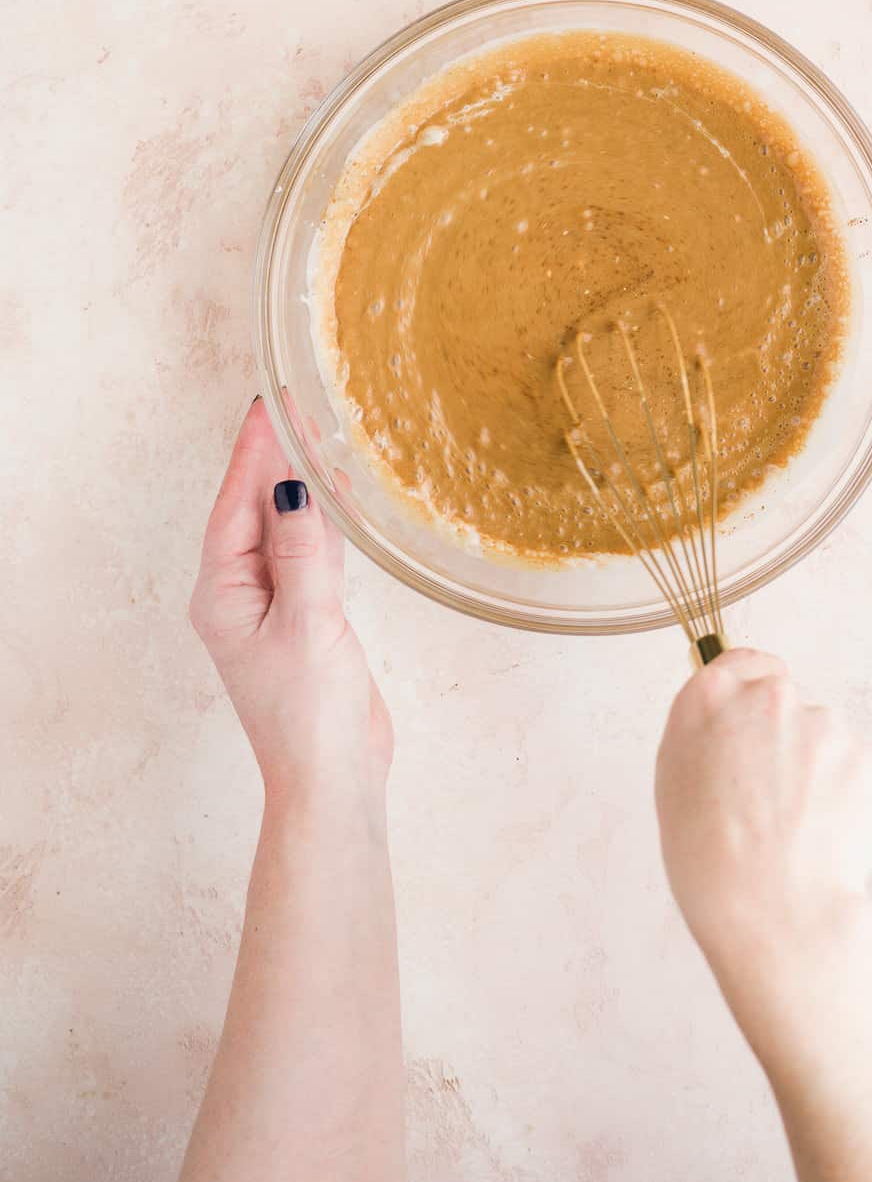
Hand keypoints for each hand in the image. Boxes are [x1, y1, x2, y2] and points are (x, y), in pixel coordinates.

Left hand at [189, 399, 392, 813]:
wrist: (334, 778)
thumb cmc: (309, 715)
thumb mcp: (306, 625)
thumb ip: (303, 554)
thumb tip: (293, 489)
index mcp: (223, 594)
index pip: (235, 505)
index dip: (253, 453)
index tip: (269, 405)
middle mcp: (241, 593)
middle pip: (255, 509)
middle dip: (274, 457)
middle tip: (297, 403)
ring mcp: (274, 605)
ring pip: (284, 528)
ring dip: (299, 484)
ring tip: (317, 431)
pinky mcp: (308, 616)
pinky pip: (310, 552)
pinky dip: (323, 520)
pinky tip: (338, 492)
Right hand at [655, 648, 871, 971]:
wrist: (773, 908)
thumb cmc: (712, 863)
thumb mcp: (674, 785)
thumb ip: (703, 737)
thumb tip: (726, 728)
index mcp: (709, 699)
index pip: (741, 662)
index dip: (752, 688)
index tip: (758, 711)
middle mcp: (766, 696)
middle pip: (783, 702)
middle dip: (783, 737)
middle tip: (771, 795)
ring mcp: (821, 721)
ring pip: (822, 737)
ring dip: (815, 767)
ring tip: (796, 826)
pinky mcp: (863, 753)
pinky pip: (853, 765)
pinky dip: (845, 792)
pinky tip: (823, 831)